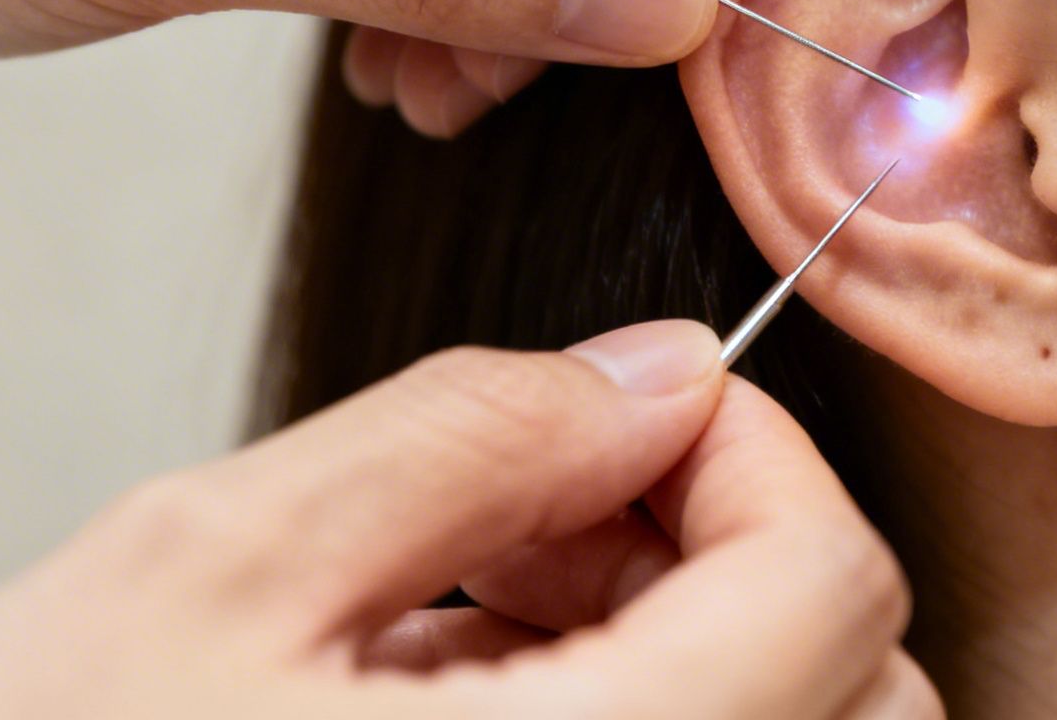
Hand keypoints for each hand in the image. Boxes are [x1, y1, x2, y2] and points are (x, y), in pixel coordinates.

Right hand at [0, 322, 939, 718]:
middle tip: (538, 512)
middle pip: (849, 684)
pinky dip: (615, 714)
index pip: (831, 582)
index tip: (631, 413)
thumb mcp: (206, 576)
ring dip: (666, 635)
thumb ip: (471, 436)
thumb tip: (658, 370)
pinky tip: (444, 694)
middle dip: (718, 546)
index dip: (752, 450)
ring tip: (454, 604)